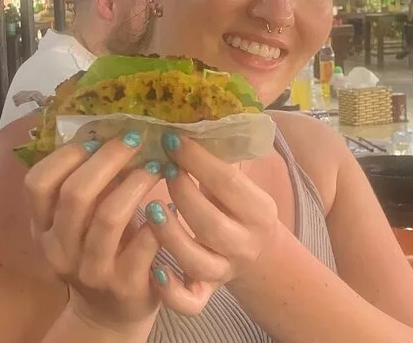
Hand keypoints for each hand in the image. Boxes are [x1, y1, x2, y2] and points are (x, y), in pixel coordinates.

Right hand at [23, 131, 162, 335]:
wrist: (111, 311)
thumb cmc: (99, 251)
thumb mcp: (78, 222)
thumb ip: (86, 184)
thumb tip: (109, 130)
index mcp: (42, 227)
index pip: (38, 183)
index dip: (68, 154)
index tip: (98, 135)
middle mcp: (59, 250)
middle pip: (76, 194)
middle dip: (109, 159)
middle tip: (135, 140)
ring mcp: (91, 271)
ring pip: (108, 218)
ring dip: (135, 184)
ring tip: (156, 167)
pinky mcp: (125, 285)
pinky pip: (143, 245)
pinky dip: (157, 220)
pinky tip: (166, 204)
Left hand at [143, 134, 279, 314]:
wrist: (255, 254)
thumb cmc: (237, 206)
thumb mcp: (240, 182)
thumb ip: (222, 156)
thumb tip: (195, 111)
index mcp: (258, 210)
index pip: (228, 183)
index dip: (198, 161)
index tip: (172, 140)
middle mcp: (244, 243)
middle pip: (211, 225)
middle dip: (183, 195)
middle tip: (162, 170)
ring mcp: (224, 270)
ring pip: (198, 263)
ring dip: (171, 237)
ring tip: (153, 210)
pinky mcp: (206, 292)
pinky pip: (190, 301)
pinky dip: (171, 291)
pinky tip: (155, 270)